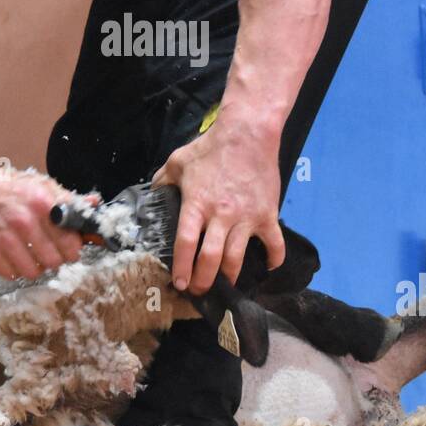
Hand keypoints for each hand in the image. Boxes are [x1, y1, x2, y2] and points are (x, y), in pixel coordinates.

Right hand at [0, 155, 96, 280]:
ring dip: (36, 267)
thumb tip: (94, 204)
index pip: (71, 241)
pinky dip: (15, 269)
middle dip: (56, 260)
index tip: (70, 248)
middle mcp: (24, 221)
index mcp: (41, 203)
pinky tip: (14, 256)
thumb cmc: (6, 187)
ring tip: (32, 255)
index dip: (73, 248)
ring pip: (34, 272)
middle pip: (55, 261)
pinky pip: (12, 275)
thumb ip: (67, 199)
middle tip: (51, 253)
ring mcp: (5, 239)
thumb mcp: (39, 184)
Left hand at [152, 117, 285, 295]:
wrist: (248, 134)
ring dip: (230, 277)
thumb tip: (151, 198)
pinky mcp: (267, 215)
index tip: (179, 283)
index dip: (181, 267)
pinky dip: (273, 260)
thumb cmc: (210, 148)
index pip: (186, 242)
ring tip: (225, 285)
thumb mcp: (177, 162)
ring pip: (237, 258)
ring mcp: (247, 217)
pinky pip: (274, 245)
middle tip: (199, 291)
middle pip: (211, 258)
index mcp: (197, 204)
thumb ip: (162, 182)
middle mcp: (221, 215)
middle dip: (203, 281)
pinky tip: (267, 269)